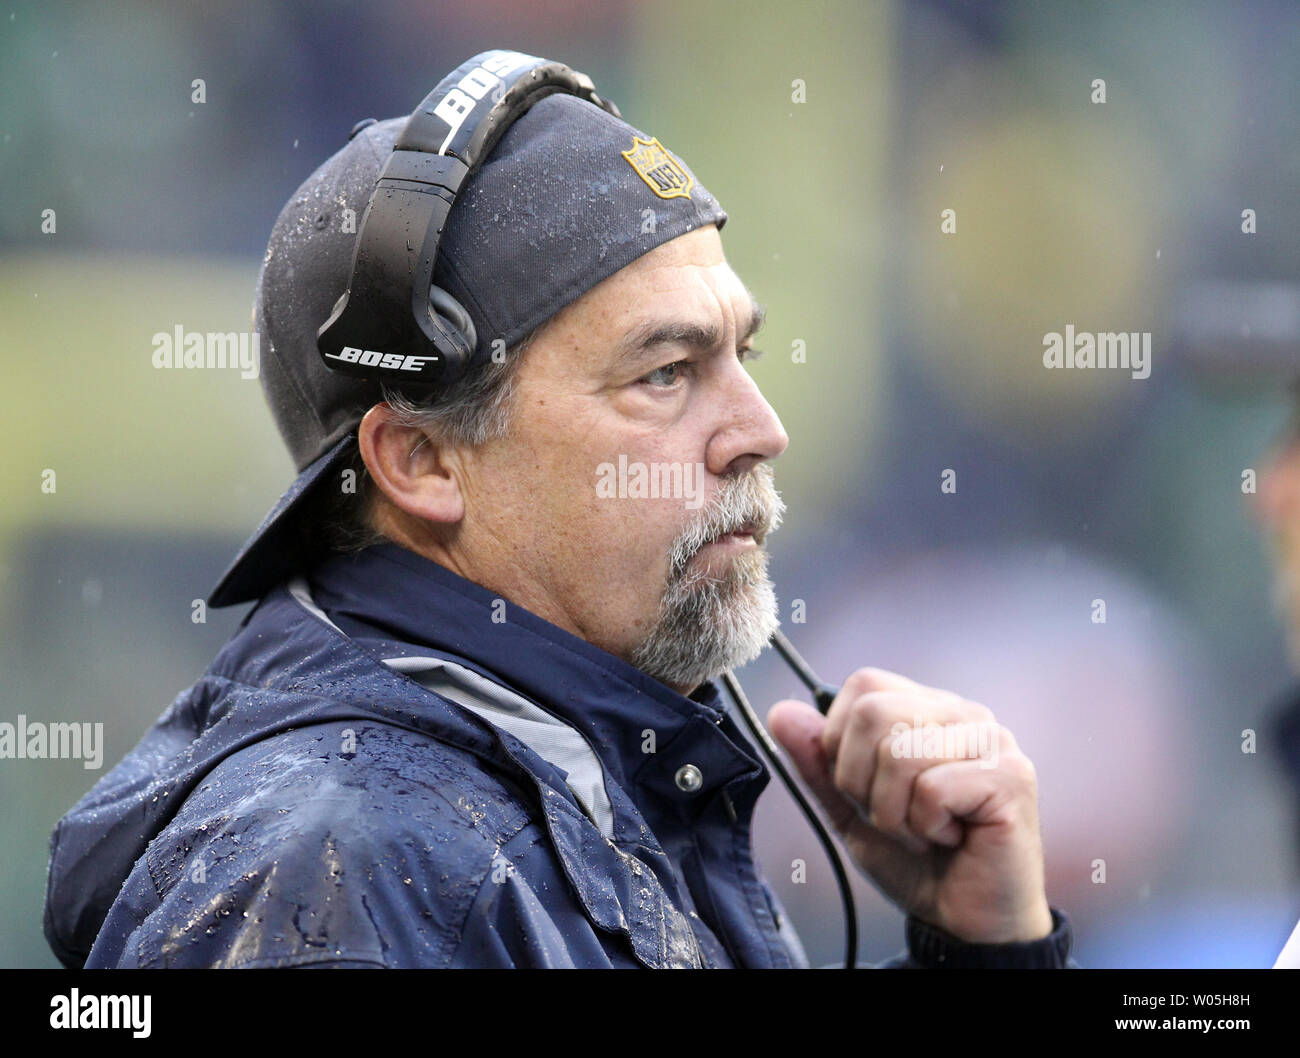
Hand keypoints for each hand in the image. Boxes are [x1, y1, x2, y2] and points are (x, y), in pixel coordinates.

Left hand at [767, 667, 1052, 943]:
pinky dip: (925, 826)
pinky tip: (951, 837)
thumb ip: (817, 762)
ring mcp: (991, 740)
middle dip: (860, 781)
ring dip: (893, 811)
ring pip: (899, 751)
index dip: (842, 740)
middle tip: (894, 817)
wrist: (966, 923)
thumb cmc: (916, 862)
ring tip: (923, 831)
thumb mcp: (850, 810)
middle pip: (872, 712)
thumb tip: (780, 711)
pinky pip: (931, 788)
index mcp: (926, 708)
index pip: (863, 685)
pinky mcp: (1011, 776)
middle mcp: (962, 712)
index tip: (864, 787)